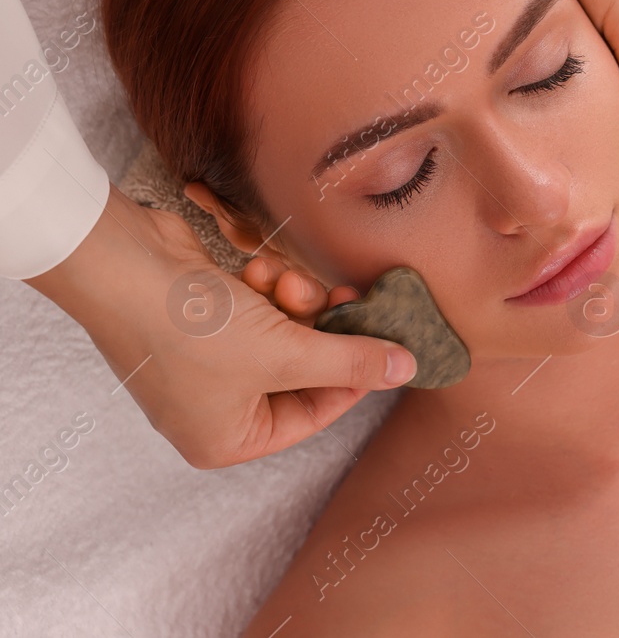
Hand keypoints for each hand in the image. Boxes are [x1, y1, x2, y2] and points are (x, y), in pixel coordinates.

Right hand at [28, 187, 416, 468]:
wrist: (124, 264)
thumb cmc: (192, 328)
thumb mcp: (286, 353)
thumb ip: (352, 362)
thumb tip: (408, 370)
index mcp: (226, 439)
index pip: (314, 416)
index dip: (354, 377)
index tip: (384, 341)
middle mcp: (214, 408)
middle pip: (302, 371)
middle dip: (321, 330)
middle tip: (347, 295)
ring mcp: (207, 362)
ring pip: (284, 333)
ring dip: (293, 301)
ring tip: (285, 281)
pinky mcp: (205, 318)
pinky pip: (258, 310)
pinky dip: (265, 288)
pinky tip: (258, 269)